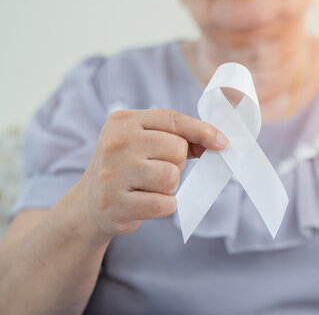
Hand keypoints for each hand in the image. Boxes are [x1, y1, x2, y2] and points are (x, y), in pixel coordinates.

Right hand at [75, 109, 228, 241]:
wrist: (90, 203)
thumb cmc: (129, 167)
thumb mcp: (145, 142)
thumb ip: (179, 136)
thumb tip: (218, 141)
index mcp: (123, 121)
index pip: (172, 119)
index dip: (201, 130)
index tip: (222, 142)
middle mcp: (115, 143)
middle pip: (176, 149)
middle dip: (177, 163)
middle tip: (157, 169)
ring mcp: (112, 174)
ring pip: (171, 177)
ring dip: (170, 186)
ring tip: (150, 186)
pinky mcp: (115, 204)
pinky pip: (164, 204)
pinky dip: (165, 205)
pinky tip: (147, 202)